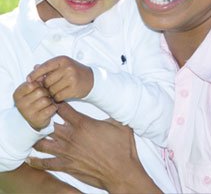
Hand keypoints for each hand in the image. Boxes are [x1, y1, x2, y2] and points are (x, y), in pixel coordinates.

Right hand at [13, 81, 56, 129]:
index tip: (42, 87)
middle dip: (47, 92)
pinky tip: (50, 107)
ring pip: (46, 101)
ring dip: (50, 100)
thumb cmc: (35, 99)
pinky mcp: (37, 120)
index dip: (40, 84)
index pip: (31, 84)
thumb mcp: (33, 88)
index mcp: (17, 94)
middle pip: (40, 92)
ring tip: (49, 101)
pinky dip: (53, 107)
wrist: (34, 118)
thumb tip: (41, 69)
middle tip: (48, 94)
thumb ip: (37, 78)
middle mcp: (20, 104)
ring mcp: (28, 113)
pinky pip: (50, 109)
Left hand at [27, 56, 93, 101]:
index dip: (35, 74)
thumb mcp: (62, 65)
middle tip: (50, 86)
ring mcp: (71, 78)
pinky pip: (58, 96)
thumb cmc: (74, 72)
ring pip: (51, 90)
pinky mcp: (73, 89)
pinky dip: (57, 97)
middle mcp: (67, 68)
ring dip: (52, 92)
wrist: (91, 79)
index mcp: (62, 60)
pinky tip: (62, 94)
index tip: (28, 79)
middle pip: (47, 81)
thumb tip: (34, 68)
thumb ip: (48, 66)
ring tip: (58, 89)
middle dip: (46, 86)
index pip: (44, 67)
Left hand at [27, 103, 160, 192]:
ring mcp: (67, 152)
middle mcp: (71, 136)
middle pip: (48, 123)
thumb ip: (112, 112)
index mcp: (83, 123)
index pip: (62, 107)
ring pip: (43, 143)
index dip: (54, 101)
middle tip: (36, 113)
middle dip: (42, 117)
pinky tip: (30, 158)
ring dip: (36, 137)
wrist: (121, 172)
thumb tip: (115, 102)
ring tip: (31, 132)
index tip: (50, 97)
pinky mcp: (67, 166)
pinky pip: (46, 163)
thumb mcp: (119, 123)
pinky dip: (36, 161)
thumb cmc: (122, 147)